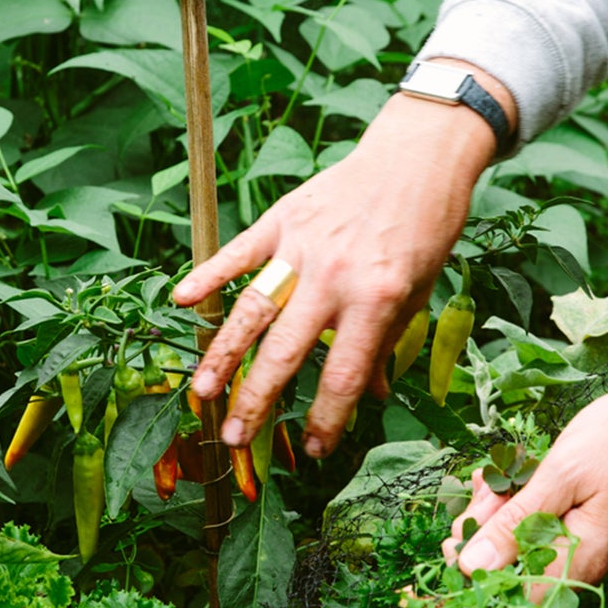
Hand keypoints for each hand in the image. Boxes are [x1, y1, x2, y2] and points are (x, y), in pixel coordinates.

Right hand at [172, 86, 501, 456]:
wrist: (417, 157)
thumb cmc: (424, 229)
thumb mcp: (418, 292)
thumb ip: (386, 343)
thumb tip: (368, 396)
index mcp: (376, 300)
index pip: (344, 373)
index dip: (326, 417)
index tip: (313, 449)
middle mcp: (335, 277)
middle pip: (286, 351)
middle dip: (258, 400)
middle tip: (234, 437)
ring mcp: (303, 246)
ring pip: (253, 308)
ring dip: (223, 354)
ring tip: (200, 391)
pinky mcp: (282, 218)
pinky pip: (239, 252)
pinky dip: (208, 274)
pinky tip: (183, 300)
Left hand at [442, 386, 607, 587]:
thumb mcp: (562, 475)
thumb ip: (517, 522)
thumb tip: (470, 567)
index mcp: (576, 560)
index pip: (510, 598)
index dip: (475, 575)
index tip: (457, 535)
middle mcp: (578, 562)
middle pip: (509, 571)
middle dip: (480, 534)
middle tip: (481, 489)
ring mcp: (580, 544)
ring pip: (518, 544)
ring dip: (494, 512)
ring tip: (492, 476)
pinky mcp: (579, 525)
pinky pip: (536, 525)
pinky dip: (514, 502)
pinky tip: (506, 474)